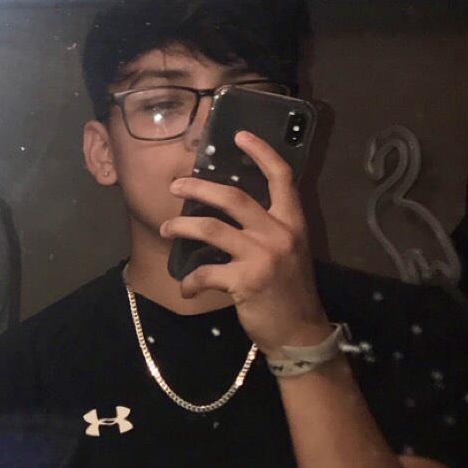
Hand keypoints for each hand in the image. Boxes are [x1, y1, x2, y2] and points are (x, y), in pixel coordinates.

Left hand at [160, 129, 327, 352]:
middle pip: (232, 196)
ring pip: (211, 228)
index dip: (261, 152)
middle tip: (176, 184)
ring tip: (167, 228)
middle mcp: (279, 234)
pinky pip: (205, 272)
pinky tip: (186, 286)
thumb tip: (228, 210)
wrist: (300, 333)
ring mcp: (262, 257)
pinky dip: (190, 280)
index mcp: (293, 222)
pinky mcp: (245, 281)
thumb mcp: (289, 251)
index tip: (239, 135)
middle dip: (197, 187)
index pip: (281, 177)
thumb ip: (267, 228)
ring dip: (182, 226)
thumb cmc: (290, 290)